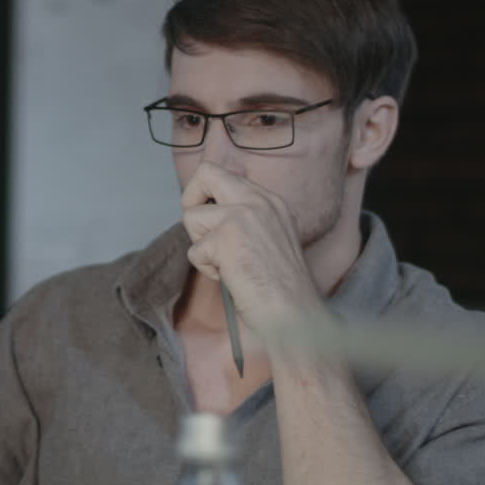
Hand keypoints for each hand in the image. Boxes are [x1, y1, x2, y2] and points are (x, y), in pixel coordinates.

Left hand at [180, 162, 322, 339]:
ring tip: (225, 262)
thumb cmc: (282, 284)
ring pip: (191, 216)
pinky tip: (230, 277)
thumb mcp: (272, 235)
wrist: (294, 311)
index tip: (212, 219)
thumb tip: (211, 207)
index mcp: (271, 199)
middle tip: (201, 228)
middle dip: (191, 198)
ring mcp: (241, 216)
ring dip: (201, 244)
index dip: (209, 195)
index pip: (224, 175)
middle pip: (205, 173)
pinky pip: (193, 250)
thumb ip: (247, 216)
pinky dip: (206, 269)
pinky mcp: (225, 239)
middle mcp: (258, 200)